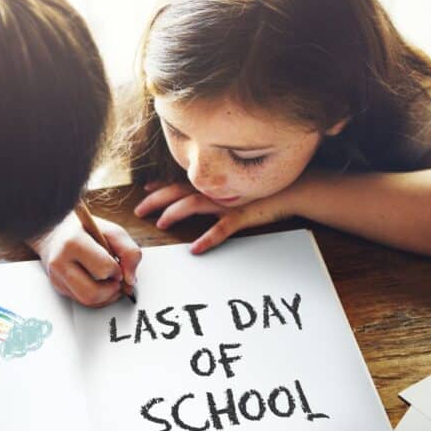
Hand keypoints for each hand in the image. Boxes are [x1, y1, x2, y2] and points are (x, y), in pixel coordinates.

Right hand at [28, 211, 141, 306]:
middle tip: (116, 278)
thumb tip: (130, 280)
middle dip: (112, 289)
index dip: (117, 271)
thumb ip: (129, 251)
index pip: (103, 269)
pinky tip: (101, 284)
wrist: (57, 232)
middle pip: (92, 292)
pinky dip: (99, 298)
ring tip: (110, 282)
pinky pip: (84, 302)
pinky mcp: (59, 287)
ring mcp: (57, 277)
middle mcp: (60, 262)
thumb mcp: (112, 231)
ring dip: (106, 296)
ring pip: (87, 301)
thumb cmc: (87, 230)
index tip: (117, 264)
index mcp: (73, 242)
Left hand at [135, 181, 294, 253]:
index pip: (178, 182)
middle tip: (139, 210)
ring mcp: (227, 202)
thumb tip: (190, 195)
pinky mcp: (241, 216)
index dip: (159, 187)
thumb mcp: (232, 189)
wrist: (292, 190)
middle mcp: (215, 190)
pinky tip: (195, 248)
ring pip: (193, 204)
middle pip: (178, 191)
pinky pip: (221, 228)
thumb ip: (212, 192)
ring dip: (175, 213)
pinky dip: (207, 238)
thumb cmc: (260, 191)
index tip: (144, 191)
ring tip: (161, 223)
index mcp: (212, 184)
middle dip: (156, 200)